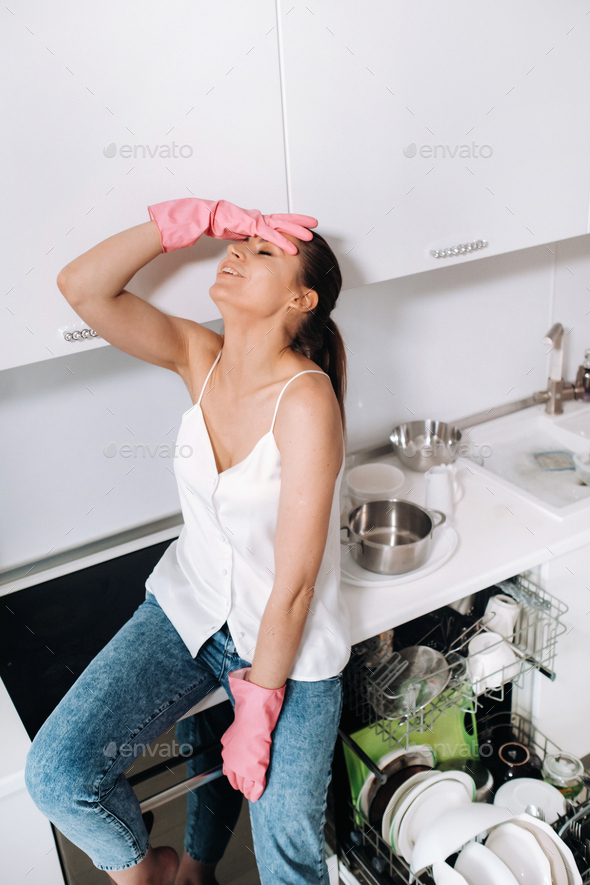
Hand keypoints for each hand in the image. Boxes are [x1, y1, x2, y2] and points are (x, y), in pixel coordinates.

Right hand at [147, 197, 317, 254]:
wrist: (194, 217)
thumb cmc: (208, 224)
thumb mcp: (229, 235)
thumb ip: (241, 239)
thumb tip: (248, 247)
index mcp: (250, 220)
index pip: (274, 222)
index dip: (288, 225)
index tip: (302, 228)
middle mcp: (253, 216)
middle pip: (280, 219)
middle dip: (298, 223)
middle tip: (314, 225)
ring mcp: (250, 218)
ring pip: (278, 224)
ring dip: (295, 231)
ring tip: (309, 236)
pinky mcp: (246, 223)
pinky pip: (267, 233)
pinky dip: (280, 241)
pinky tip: (291, 247)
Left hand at [220, 667, 285, 801]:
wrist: (255, 716)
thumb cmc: (247, 719)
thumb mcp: (232, 732)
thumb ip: (231, 742)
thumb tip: (231, 744)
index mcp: (227, 754)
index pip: (229, 772)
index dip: (235, 778)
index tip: (238, 781)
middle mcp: (233, 763)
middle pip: (236, 781)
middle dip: (242, 785)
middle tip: (246, 789)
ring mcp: (244, 767)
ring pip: (246, 785)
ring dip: (249, 790)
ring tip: (252, 793)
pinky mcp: (256, 768)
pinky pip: (256, 785)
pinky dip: (257, 791)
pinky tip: (258, 795)